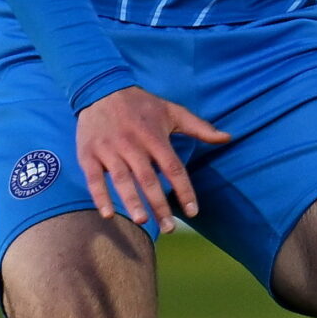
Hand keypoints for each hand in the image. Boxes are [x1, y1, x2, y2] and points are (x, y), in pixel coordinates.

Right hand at [75, 87, 230, 231]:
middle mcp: (132, 145)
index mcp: (154, 137)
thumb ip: (200, 127)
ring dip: (132, 201)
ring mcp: (109, 150)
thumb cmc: (142, 104)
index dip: (184, 190)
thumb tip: (227, 137)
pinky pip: (94, 178)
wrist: (101, 89)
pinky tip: (108, 214)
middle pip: (148, 179)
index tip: (194, 211)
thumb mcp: (172, 111)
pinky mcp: (89, 153)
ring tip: (143, 221)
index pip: (173, 168)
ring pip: (122, 179)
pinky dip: (100, 196)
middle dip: (159, 204)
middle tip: (169, 228)